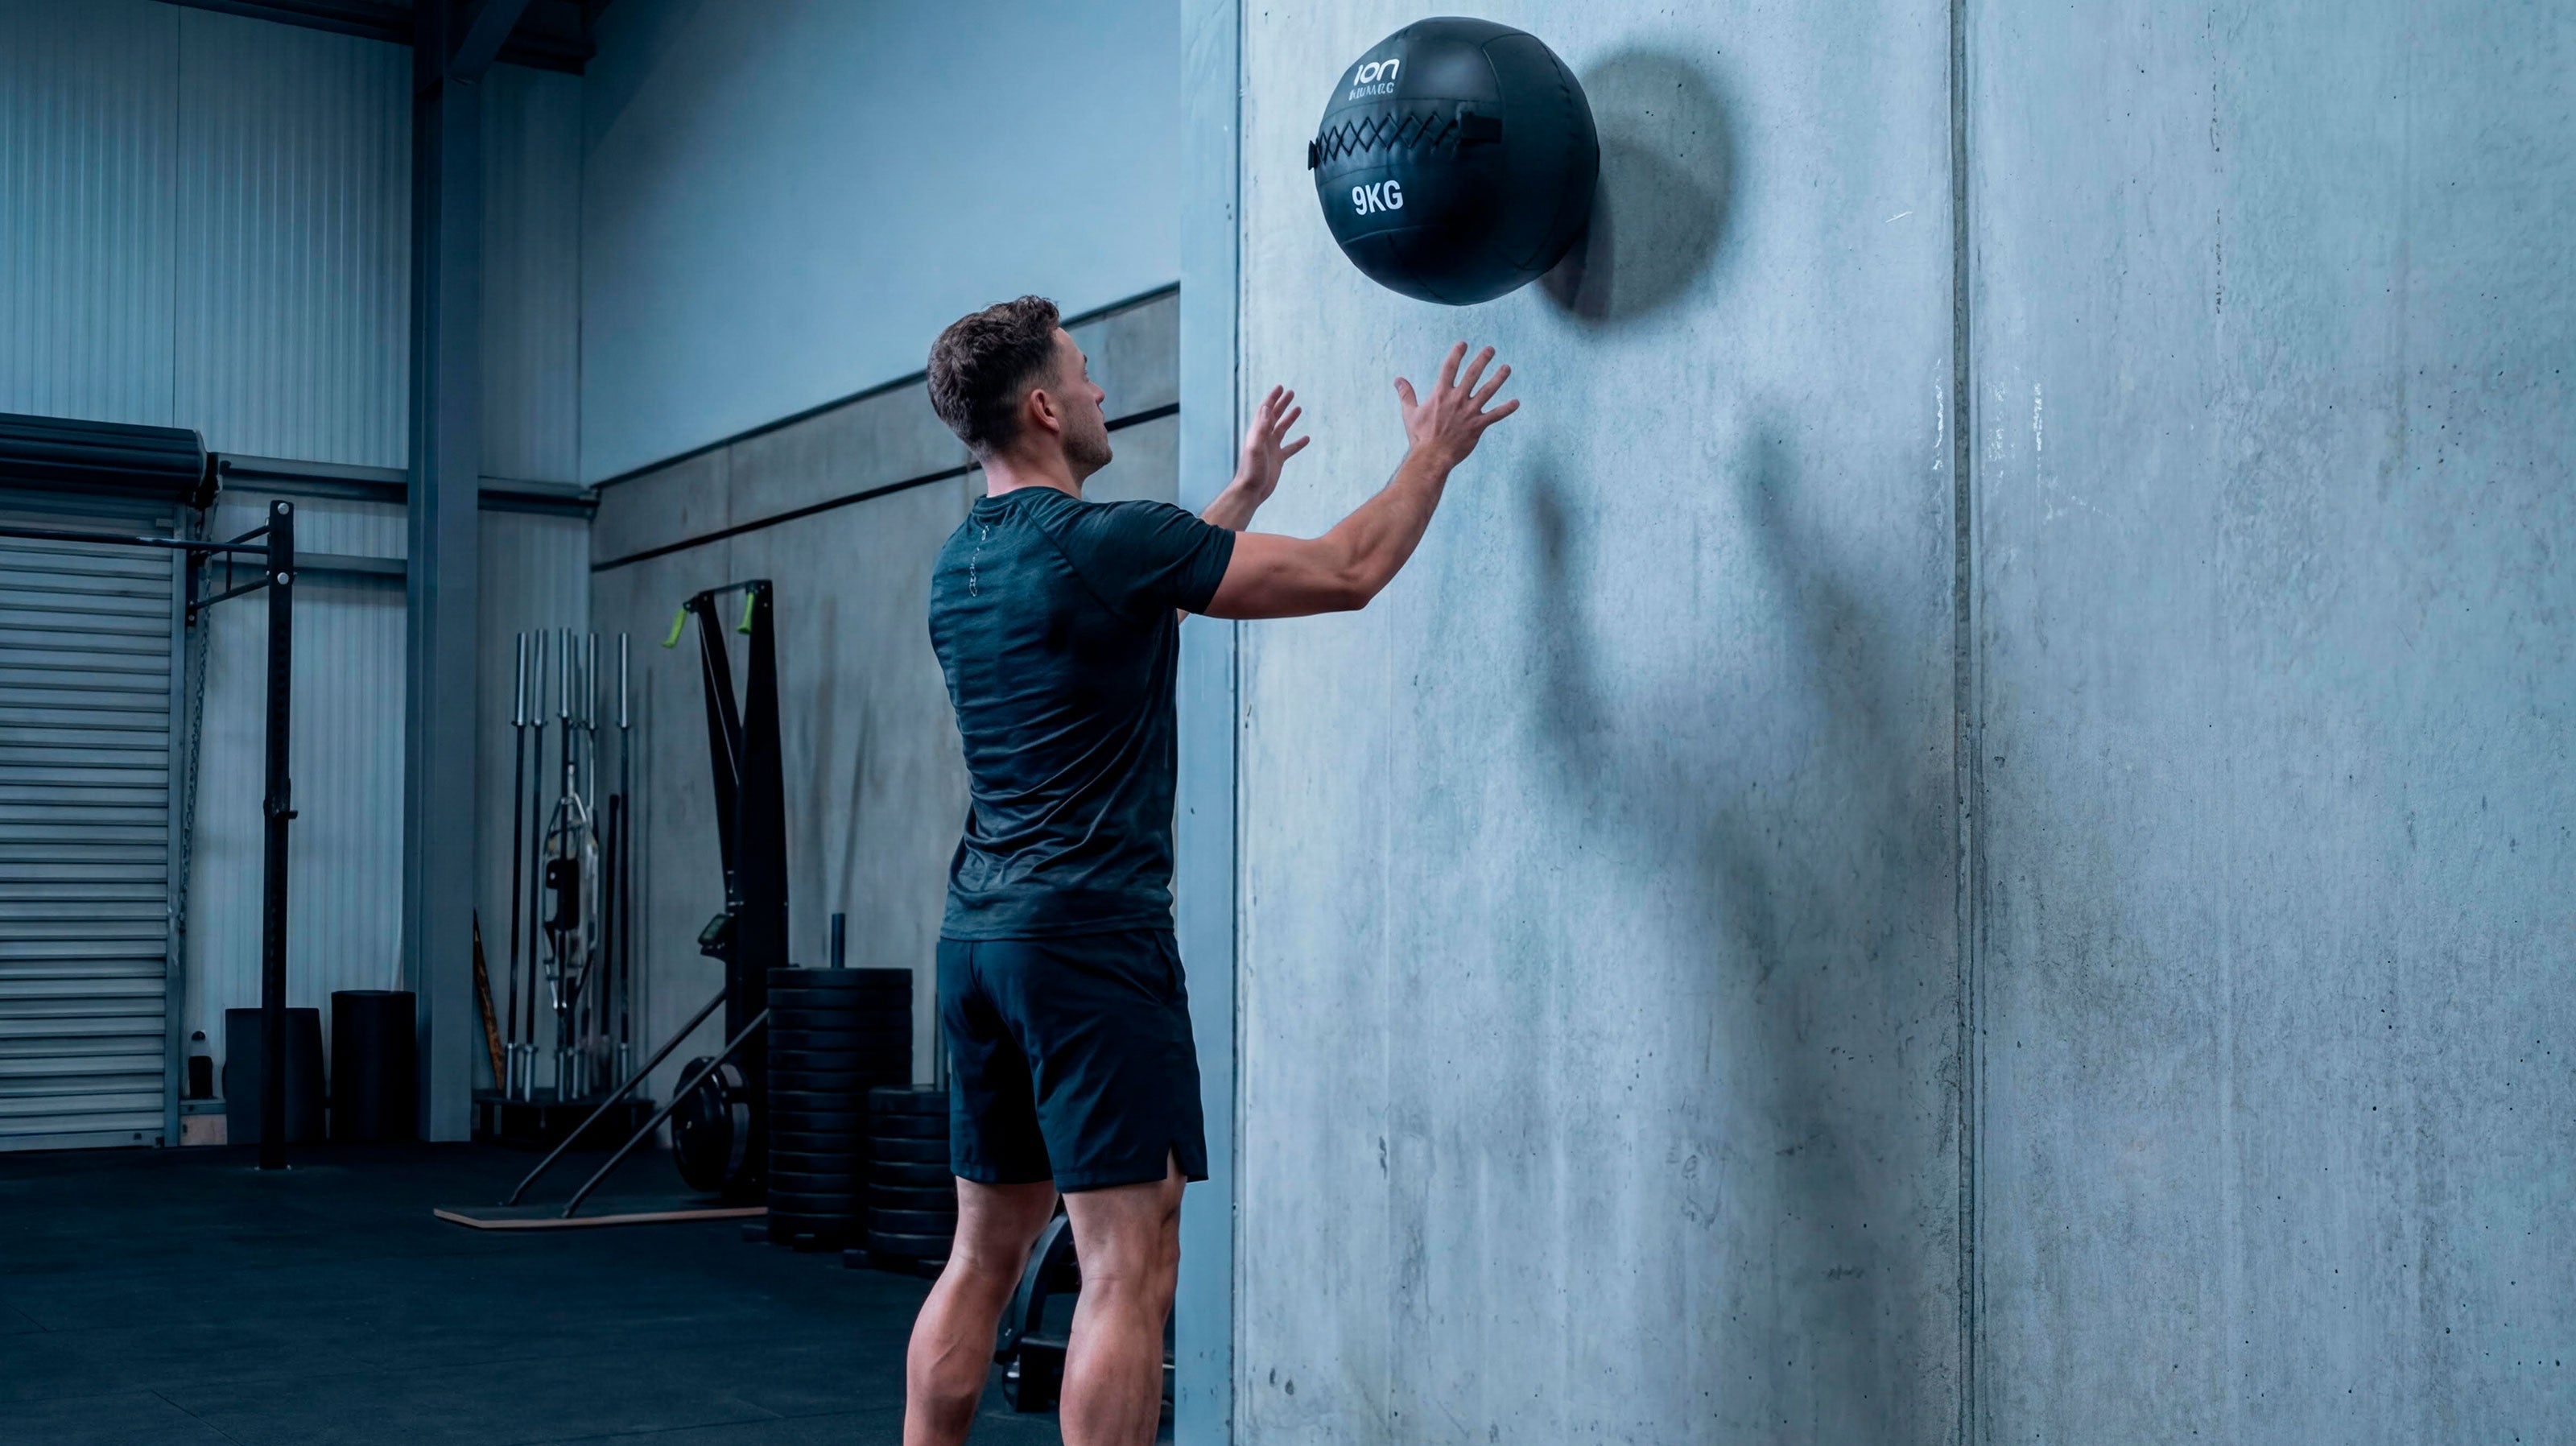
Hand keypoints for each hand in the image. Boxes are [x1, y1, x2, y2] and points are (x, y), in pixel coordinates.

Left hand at [1232, 385, 1309, 506]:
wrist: (1251, 491)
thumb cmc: (1251, 470)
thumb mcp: (1255, 447)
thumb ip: (1260, 428)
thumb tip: (1265, 408)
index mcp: (1257, 432)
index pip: (1265, 411)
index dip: (1272, 398)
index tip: (1280, 387)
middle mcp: (1264, 438)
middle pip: (1274, 416)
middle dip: (1282, 403)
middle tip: (1291, 392)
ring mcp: (1271, 449)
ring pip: (1282, 429)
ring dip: (1289, 419)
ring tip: (1298, 408)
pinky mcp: (1278, 459)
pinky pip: (1290, 448)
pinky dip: (1298, 443)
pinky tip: (1307, 438)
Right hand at [1395, 344, 1515, 467]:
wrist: (1432, 456)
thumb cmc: (1420, 436)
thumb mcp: (1410, 413)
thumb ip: (1406, 394)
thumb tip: (1398, 380)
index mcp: (1440, 394)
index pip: (1450, 367)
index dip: (1457, 354)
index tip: (1463, 344)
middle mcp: (1457, 399)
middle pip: (1473, 374)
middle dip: (1483, 360)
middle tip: (1491, 349)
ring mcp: (1469, 412)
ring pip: (1488, 390)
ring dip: (1498, 378)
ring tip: (1507, 368)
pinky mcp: (1478, 425)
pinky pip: (1495, 415)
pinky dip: (1506, 408)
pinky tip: (1516, 402)